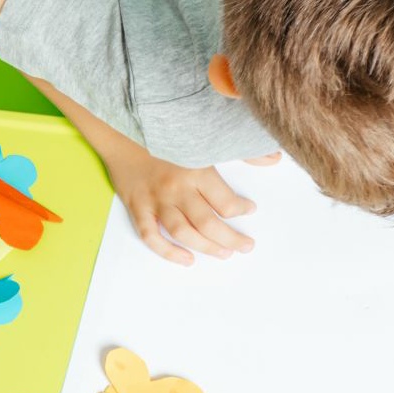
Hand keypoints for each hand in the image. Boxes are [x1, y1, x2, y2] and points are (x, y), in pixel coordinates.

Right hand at [106, 152, 277, 264]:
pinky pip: (150, 235)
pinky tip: (185, 259)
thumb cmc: (165, 135)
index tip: (249, 209)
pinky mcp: (137, 206)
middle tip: (245, 246)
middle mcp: (176, 188)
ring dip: (206, 248)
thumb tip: (274, 158)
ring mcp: (155, 200)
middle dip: (231, 239)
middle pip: (208, 224)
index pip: (226, 202)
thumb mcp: (205, 138)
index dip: (242, 209)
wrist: (120, 131)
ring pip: (183, 233)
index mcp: (197, 169)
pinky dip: (167, 251)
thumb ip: (241, 151)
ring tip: (224, 254)